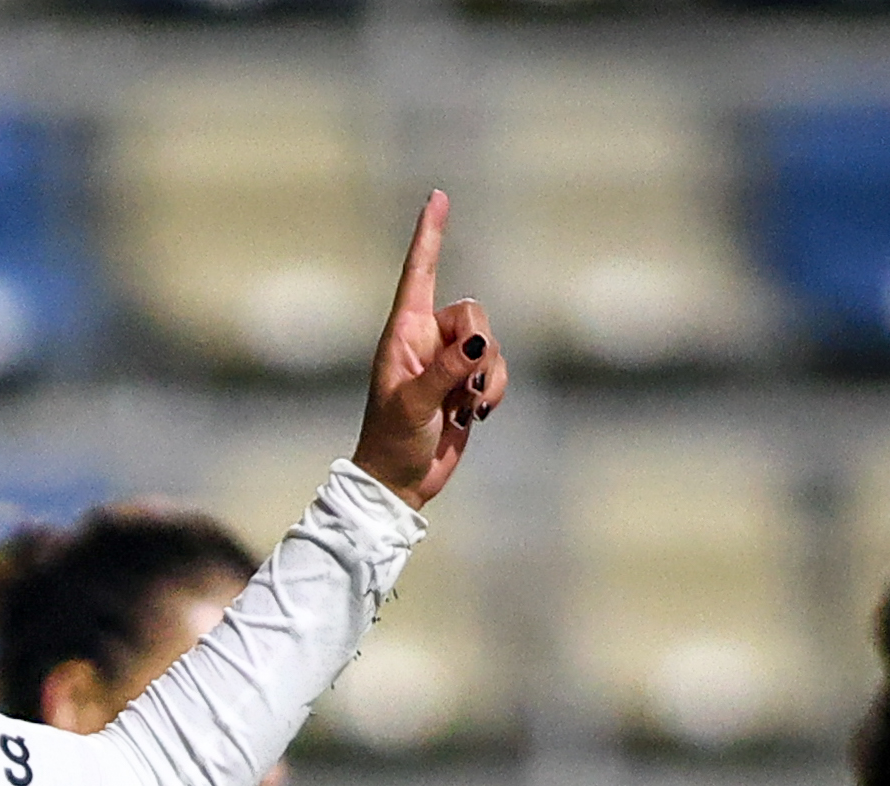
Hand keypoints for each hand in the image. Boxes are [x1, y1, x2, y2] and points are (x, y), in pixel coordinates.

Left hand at [349, 191, 503, 511]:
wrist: (401, 482)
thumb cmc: (392, 442)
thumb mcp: (414, 405)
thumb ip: (444, 371)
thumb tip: (475, 345)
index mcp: (403, 334)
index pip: (419, 274)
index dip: (429, 235)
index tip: (437, 197)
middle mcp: (427, 340)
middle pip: (473, 315)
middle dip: (478, 351)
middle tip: (462, 389)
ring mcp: (449, 361)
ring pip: (490, 346)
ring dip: (485, 380)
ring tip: (462, 411)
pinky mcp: (467, 384)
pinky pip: (497, 371)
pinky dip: (493, 393)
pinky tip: (473, 417)